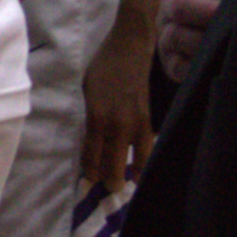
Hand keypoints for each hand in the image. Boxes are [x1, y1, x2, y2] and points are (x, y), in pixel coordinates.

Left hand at [79, 14, 155, 188]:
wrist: (130, 48)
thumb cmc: (102, 66)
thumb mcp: (87, 90)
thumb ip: (91, 116)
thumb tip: (91, 137)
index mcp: (97, 115)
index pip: (92, 153)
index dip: (90, 169)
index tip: (88, 179)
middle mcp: (117, 124)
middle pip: (113, 163)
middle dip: (109, 179)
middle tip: (106, 188)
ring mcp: (136, 123)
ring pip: (135, 160)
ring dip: (129, 173)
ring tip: (124, 183)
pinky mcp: (149, 119)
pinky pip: (146, 147)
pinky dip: (143, 159)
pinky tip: (139, 167)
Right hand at [158, 0, 236, 80]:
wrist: (203, 20)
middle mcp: (173, 2)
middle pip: (187, 8)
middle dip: (216, 16)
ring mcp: (169, 33)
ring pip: (182, 39)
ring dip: (208, 44)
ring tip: (235, 47)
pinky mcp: (170, 63)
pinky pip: (177, 68)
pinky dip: (194, 68)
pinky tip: (216, 67)